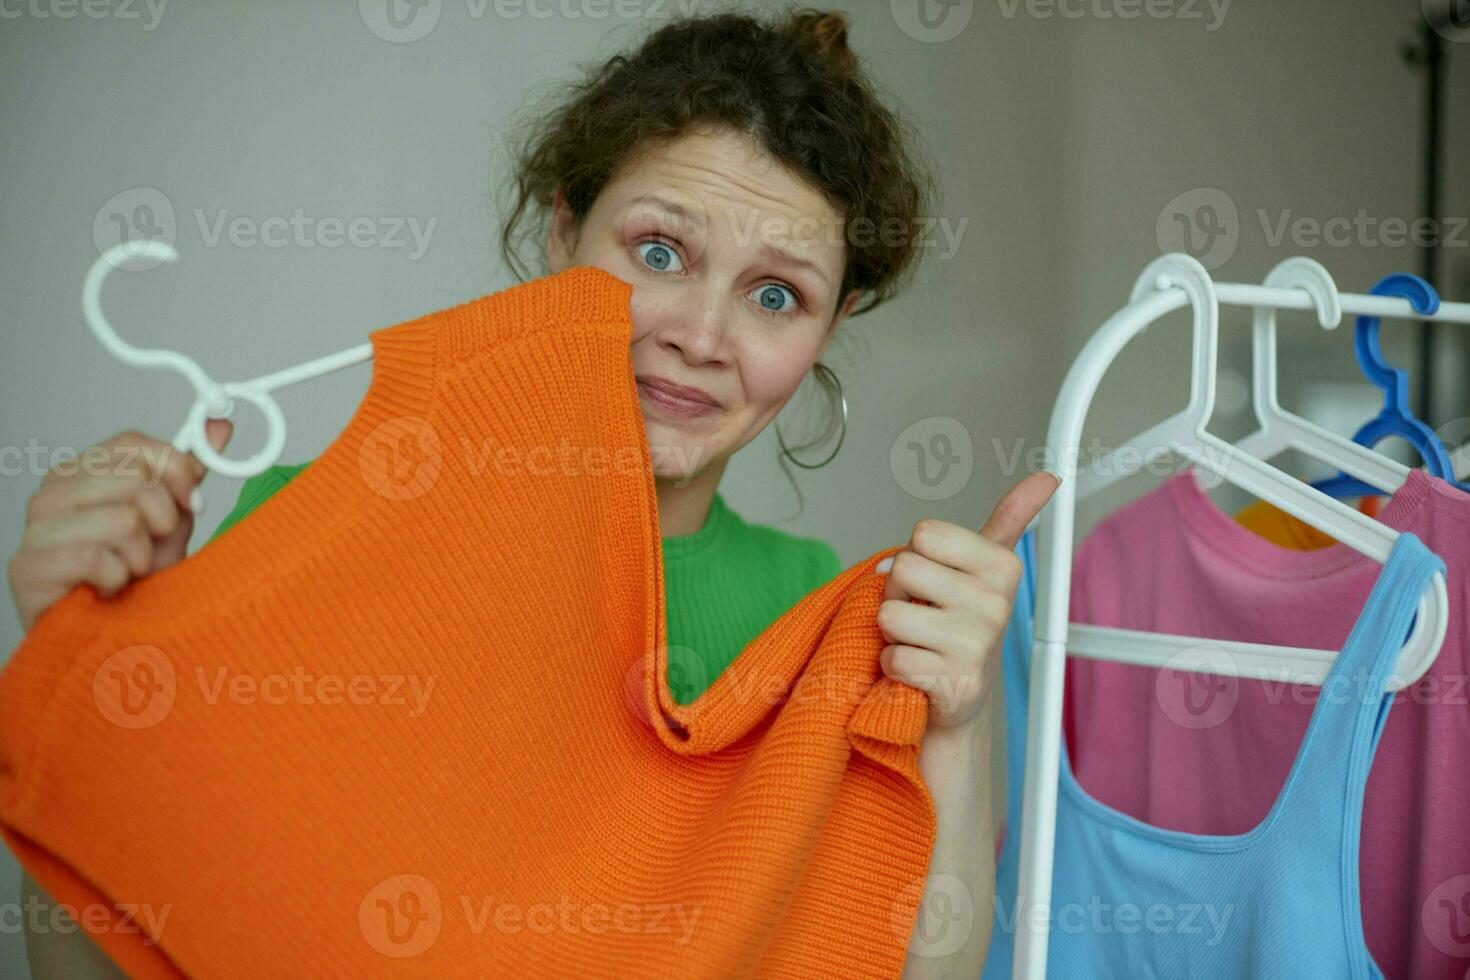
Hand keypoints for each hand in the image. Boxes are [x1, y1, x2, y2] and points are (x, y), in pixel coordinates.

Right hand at [7, 420, 231, 632]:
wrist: (112, 635)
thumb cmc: (136, 579)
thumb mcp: (172, 519)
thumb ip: (187, 474)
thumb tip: (218, 427)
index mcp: (84, 471)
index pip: (133, 443)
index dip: (175, 469)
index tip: (192, 500)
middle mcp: (53, 492)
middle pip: (135, 478)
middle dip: (162, 520)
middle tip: (150, 548)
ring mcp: (35, 528)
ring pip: (123, 520)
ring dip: (141, 556)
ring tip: (129, 572)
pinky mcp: (27, 566)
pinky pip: (95, 558)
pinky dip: (117, 579)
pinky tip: (108, 589)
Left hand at [874, 470, 1059, 733]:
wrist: (961, 694)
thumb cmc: (963, 622)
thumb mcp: (985, 567)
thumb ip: (1010, 518)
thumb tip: (1046, 477)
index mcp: (1002, 566)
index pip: (922, 534)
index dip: (916, 556)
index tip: (934, 579)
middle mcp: (995, 603)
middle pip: (902, 570)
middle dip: (899, 593)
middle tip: (924, 612)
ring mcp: (976, 644)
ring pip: (889, 614)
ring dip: (894, 632)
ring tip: (921, 640)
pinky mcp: (953, 681)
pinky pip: (892, 656)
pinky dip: (893, 665)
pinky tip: (919, 669)